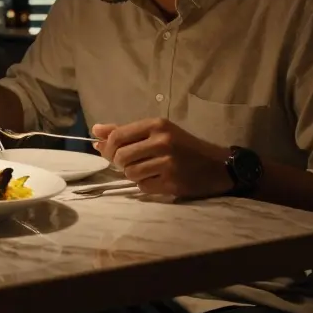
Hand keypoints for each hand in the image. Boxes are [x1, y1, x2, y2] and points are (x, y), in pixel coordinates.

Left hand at [92, 118, 233, 198]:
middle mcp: (162, 142)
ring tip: (145, 170)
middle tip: (129, 163)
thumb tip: (95, 131)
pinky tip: (156, 179)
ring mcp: (167, 163)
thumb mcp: (158, 131)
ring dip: (133, 174)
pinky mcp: (172, 182)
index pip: (117, 136)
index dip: (108, 147)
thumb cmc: (183, 146)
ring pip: (130, 173)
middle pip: (120, 156)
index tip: (109, 152)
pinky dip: (145, 185)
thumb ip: (125, 131)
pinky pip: (143, 186)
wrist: (216, 165)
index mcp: (156, 125)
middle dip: (119, 163)